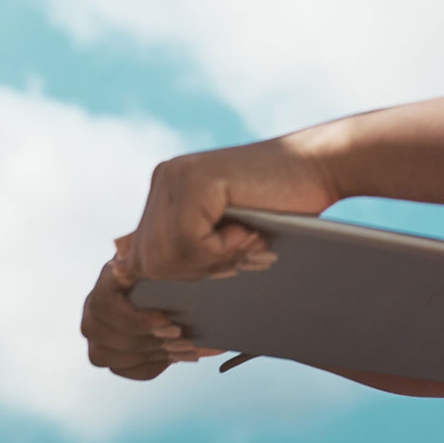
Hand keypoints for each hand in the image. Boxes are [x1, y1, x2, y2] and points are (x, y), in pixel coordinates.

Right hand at [80, 256, 221, 380]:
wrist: (172, 278)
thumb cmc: (173, 264)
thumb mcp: (171, 259)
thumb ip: (166, 266)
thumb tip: (178, 266)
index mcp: (108, 277)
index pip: (103, 302)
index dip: (132, 318)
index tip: (166, 320)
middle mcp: (93, 305)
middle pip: (100, 333)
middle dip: (144, 340)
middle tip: (180, 337)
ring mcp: (97, 331)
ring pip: (104, 355)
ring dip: (147, 354)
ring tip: (182, 348)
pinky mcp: (106, 351)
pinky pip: (120, 369)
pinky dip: (148, 366)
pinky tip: (173, 356)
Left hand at [116, 133, 340, 283]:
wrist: (324, 165)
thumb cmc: (283, 206)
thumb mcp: (219, 231)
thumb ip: (178, 244)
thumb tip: (119, 269)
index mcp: (164, 189)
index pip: (138, 259)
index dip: (179, 277)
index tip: (222, 269)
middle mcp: (163, 178)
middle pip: (146, 264)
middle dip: (194, 273)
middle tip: (242, 252)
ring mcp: (177, 176)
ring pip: (163, 259)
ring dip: (210, 263)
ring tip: (248, 241)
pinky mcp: (197, 181)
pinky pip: (188, 244)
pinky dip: (222, 250)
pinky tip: (250, 230)